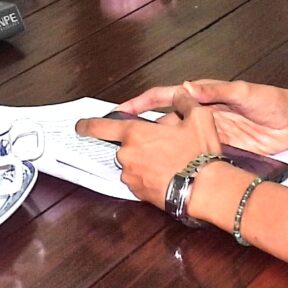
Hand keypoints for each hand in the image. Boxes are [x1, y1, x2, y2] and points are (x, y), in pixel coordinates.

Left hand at [76, 100, 225, 209]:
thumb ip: (185, 101)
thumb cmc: (199, 155)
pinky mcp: (139, 194)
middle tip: (164, 145)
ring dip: (145, 161)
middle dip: (140, 144)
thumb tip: (182, 93)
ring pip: (133, 163)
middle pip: (125, 146)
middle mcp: (127, 155)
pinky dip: (150, 176)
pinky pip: (139, 180)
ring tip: (171, 161)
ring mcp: (131, 176)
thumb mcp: (199, 117)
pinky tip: (170, 174)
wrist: (206, 190)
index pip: (101, 126)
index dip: (88, 125)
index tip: (81, 126)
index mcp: (135, 133)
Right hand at [117, 78, 287, 154]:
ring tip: (137, 158)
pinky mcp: (216, 148)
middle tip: (121, 140)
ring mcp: (207, 132)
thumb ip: (215, 91)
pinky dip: (177, 160)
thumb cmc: (269, 101)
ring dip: (157, 147)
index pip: (165, 96)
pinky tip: (166, 169)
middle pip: (164, 120)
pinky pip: (191, 153)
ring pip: (174, 140)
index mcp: (202, 96)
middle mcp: (200, 114)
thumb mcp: (243, 92)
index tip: (121, 110)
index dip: (142, 102)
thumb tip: (185, 87)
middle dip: (142, 128)